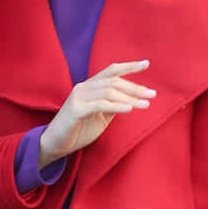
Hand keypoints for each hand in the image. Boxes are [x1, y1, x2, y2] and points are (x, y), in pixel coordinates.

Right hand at [39, 61, 154, 168]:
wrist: (55, 144)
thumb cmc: (77, 131)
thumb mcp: (99, 117)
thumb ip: (112, 106)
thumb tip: (130, 100)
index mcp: (89, 87)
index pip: (111, 71)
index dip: (128, 66)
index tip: (146, 64)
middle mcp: (83, 87)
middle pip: (114, 81)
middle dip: (135, 87)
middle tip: (152, 94)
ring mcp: (79, 97)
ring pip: (109, 91)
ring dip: (129, 97)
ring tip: (145, 104)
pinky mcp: (76, 110)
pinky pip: (100, 104)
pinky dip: (117, 106)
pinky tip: (129, 109)